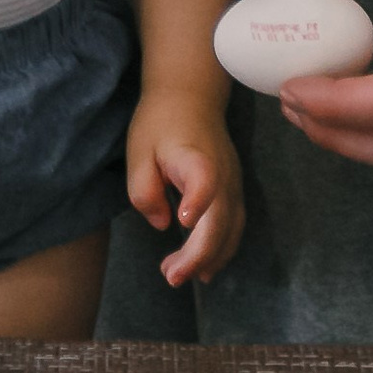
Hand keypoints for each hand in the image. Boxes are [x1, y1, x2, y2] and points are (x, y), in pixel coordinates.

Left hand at [127, 89, 241, 285]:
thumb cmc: (160, 122)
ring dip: (208, 258)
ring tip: (178, 275)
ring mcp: (234, 185)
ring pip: (230, 231)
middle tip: (170, 276)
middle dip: (197, 256)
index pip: (204, 180)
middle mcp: (223, 175)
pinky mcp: (234, 191)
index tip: (183, 220)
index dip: (197, 201)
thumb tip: (164, 224)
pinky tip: (202, 267)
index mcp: (197, 159)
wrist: (190, 95)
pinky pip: (233, 227)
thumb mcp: (139, 150)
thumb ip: (144, 189)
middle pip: (219, 221)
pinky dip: (220, 250)